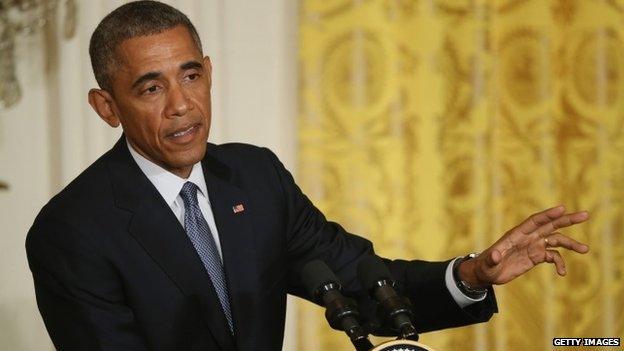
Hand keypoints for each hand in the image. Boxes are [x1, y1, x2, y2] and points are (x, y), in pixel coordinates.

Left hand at [458, 206, 589, 287]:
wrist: (487, 273)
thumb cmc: (485, 266)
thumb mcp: (488, 263)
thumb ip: (492, 259)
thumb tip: (496, 255)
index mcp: (517, 234)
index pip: (535, 221)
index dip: (548, 215)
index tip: (562, 209)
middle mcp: (527, 237)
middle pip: (550, 225)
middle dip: (567, 220)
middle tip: (585, 215)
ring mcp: (533, 246)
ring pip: (555, 240)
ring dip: (570, 243)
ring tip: (585, 249)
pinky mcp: (536, 257)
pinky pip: (552, 256)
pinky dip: (559, 263)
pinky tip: (562, 273)